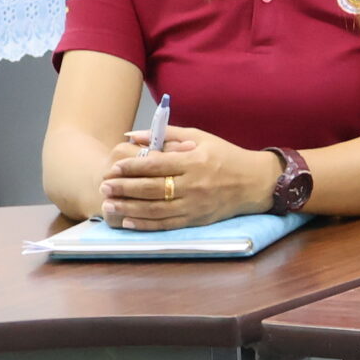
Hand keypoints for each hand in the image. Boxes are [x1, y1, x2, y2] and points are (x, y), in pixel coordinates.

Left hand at [100, 127, 274, 229]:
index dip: (133, 167)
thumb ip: (166, 135)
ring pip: (156, 209)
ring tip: (109, 204)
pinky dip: (145, 224)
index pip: (157, 165)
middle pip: (153, 188)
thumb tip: (134, 136)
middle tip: (105, 185)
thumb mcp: (199, 138)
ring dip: (129, 207)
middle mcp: (194, 185)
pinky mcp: (196, 220)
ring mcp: (195, 205)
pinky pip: (166, 224)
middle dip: (125, 188)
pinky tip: (128, 221)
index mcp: (194, 161)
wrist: (255, 183)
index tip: (114, 167)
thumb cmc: (225, 156)